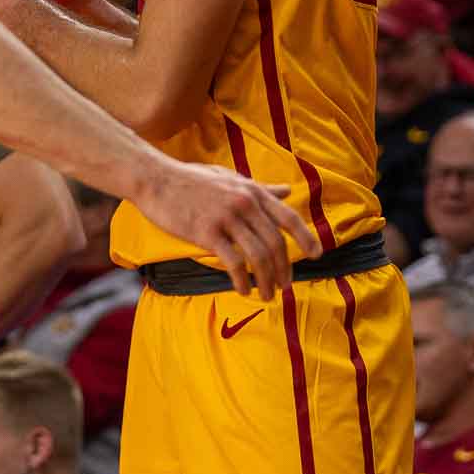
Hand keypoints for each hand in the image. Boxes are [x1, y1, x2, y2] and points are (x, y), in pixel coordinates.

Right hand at [141, 160, 317, 298]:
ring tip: (265, 295)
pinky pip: (233, 262)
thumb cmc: (192, 179)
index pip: (288, 218)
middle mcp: (244, 203)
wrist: (156, 179)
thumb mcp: (230, 177)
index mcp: (252, 191)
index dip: (306, 238)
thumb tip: (287, 191)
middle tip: (284, 286)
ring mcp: (226, 217)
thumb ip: (260, 189)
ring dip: (265, 280)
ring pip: (257, 256)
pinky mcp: (207, 232)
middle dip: (283, 269)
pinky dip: (242, 280)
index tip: (316, 255)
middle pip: (275, 243)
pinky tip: (243, 290)